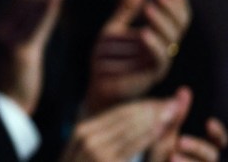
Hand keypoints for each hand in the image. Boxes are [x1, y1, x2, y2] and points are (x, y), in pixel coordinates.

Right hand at [0, 0, 70, 113]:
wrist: (7, 107)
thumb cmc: (11, 82)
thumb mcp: (9, 53)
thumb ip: (15, 33)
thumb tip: (28, 19)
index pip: (17, 1)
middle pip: (25, 0)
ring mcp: (7, 38)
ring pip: (33, 8)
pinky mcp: (21, 49)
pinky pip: (40, 23)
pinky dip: (50, 7)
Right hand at [60, 89, 186, 161]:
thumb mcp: (85, 153)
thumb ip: (101, 140)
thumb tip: (120, 126)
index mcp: (83, 131)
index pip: (117, 112)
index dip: (141, 105)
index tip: (161, 102)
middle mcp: (87, 136)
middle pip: (125, 116)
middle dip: (151, 108)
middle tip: (173, 102)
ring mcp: (95, 149)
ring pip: (130, 127)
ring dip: (154, 117)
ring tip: (173, 110)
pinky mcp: (104, 160)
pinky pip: (131, 144)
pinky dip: (148, 134)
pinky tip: (163, 129)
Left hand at [85, 0, 190, 114]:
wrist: (96, 86)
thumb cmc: (106, 60)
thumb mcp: (114, 30)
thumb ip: (126, 11)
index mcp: (157, 40)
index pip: (177, 21)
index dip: (179, 5)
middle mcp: (162, 52)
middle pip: (177, 30)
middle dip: (171, 11)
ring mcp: (157, 65)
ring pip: (168, 42)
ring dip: (160, 24)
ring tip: (149, 8)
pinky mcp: (148, 76)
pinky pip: (157, 60)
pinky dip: (153, 45)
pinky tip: (143, 32)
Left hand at [148, 88, 227, 161]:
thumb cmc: (162, 145)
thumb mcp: (167, 127)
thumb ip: (178, 112)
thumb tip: (185, 90)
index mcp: (203, 143)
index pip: (219, 138)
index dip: (217, 131)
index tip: (209, 122)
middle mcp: (203, 158)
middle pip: (212, 154)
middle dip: (199, 148)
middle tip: (180, 141)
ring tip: (172, 156)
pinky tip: (170, 160)